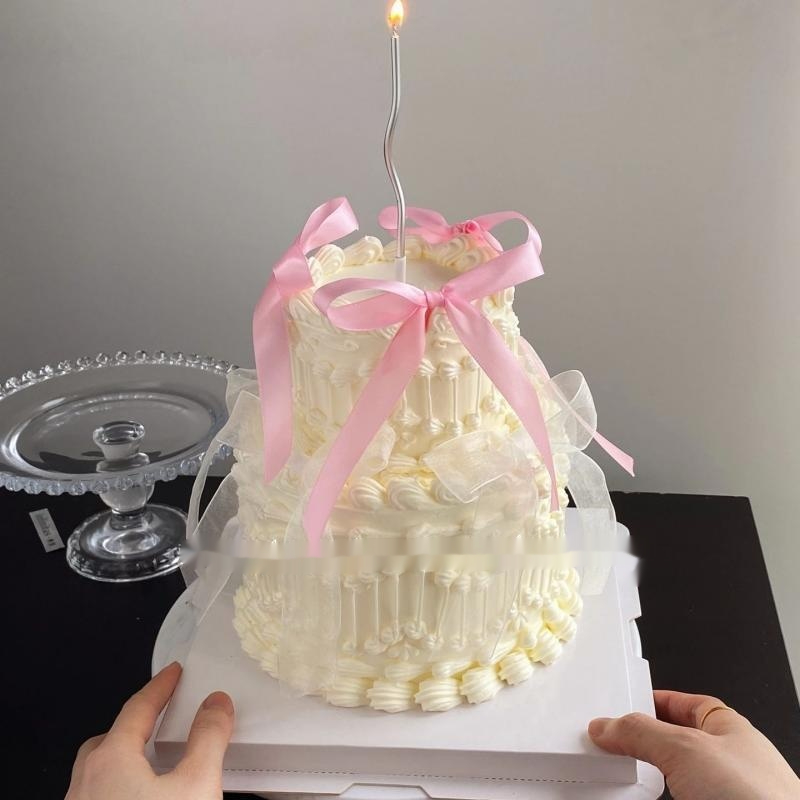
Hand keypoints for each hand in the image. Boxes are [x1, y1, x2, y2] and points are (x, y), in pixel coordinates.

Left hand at [66, 662, 233, 799]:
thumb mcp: (195, 785)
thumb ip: (208, 739)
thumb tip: (215, 706)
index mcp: (110, 761)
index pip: (137, 708)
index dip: (160, 687)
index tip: (172, 673)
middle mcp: (85, 785)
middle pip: (108, 740)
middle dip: (134, 725)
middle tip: (157, 716)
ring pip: (98, 773)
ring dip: (124, 761)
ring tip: (153, 764)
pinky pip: (99, 796)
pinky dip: (119, 788)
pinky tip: (141, 797)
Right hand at [589, 690, 799, 799]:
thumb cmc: (759, 799)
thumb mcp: (686, 748)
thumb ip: (642, 732)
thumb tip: (608, 726)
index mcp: (729, 730)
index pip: (685, 704)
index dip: (655, 701)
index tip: (625, 704)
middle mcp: (725, 765)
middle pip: (673, 745)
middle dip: (643, 744)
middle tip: (612, 741)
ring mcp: (716, 796)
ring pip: (671, 782)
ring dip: (644, 781)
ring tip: (616, 776)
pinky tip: (632, 799)